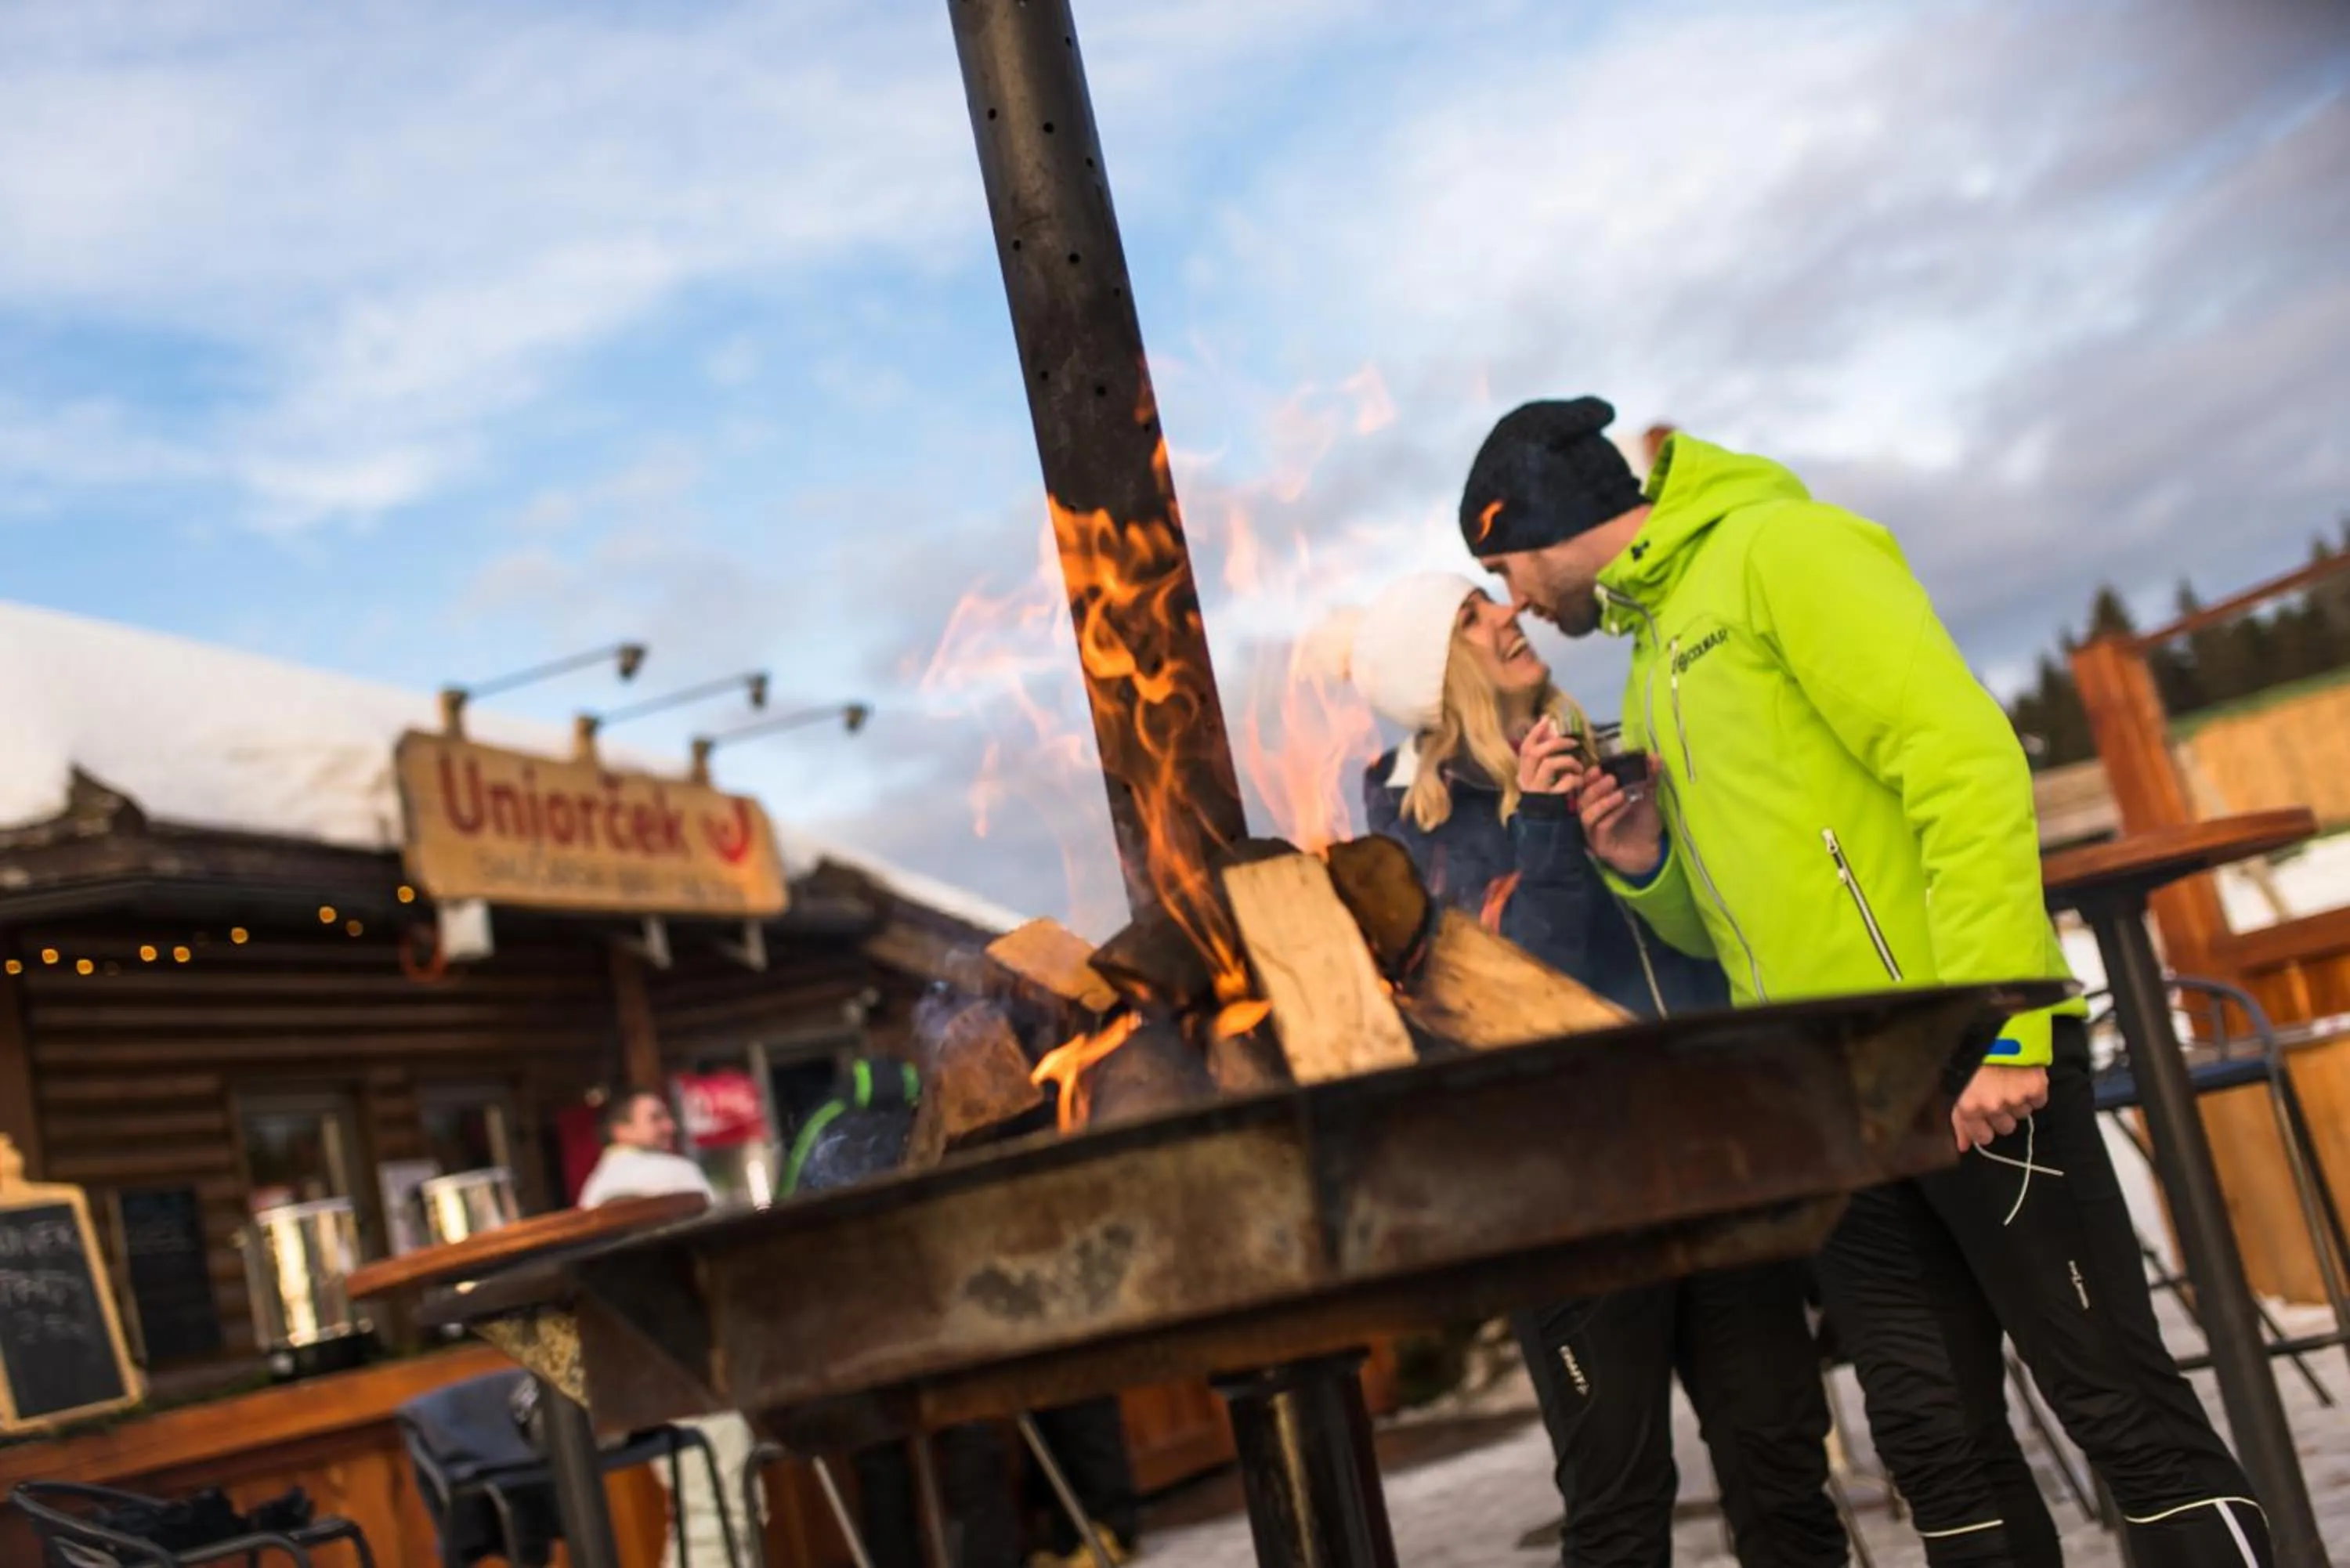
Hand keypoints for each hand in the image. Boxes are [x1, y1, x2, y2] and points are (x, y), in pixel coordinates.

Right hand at [1516, 717, 1584, 796]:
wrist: (1546, 831)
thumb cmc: (1547, 800)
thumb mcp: (1541, 780)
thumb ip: (1542, 758)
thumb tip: (1548, 728)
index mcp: (1524, 774)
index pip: (1525, 749)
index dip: (1535, 732)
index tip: (1547, 719)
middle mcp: (1527, 781)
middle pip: (1534, 753)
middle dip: (1556, 743)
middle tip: (1574, 743)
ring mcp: (1538, 791)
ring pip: (1549, 764)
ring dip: (1568, 760)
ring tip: (1578, 767)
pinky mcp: (1552, 801)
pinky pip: (1565, 782)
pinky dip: (1575, 779)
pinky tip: (1579, 781)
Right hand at [1577, 754, 1664, 877]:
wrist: (1652, 852)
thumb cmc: (1643, 824)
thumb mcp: (1646, 797)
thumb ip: (1648, 778)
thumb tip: (1654, 757)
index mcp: (1596, 803)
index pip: (1584, 787)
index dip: (1588, 777)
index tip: (1598, 767)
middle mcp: (1590, 817)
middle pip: (1581, 800)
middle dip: (1594, 787)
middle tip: (1611, 778)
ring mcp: (1593, 833)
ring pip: (1587, 815)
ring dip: (1602, 802)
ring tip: (1621, 793)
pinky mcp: (1600, 846)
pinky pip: (1600, 828)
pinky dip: (1612, 815)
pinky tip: (1626, 806)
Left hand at [1951, 1064, 2049, 1151]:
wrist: (1992, 1029)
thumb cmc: (1968, 1056)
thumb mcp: (1956, 1087)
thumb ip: (1959, 1120)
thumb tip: (1963, 1147)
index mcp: (1970, 1107)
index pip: (1984, 1137)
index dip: (1985, 1127)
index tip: (1985, 1116)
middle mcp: (1993, 1106)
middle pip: (2005, 1127)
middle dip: (2001, 1114)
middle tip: (1997, 1093)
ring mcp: (2015, 1097)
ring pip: (2021, 1113)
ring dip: (2017, 1100)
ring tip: (2008, 1079)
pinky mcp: (2036, 1086)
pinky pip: (2039, 1101)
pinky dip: (2033, 1091)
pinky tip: (2022, 1076)